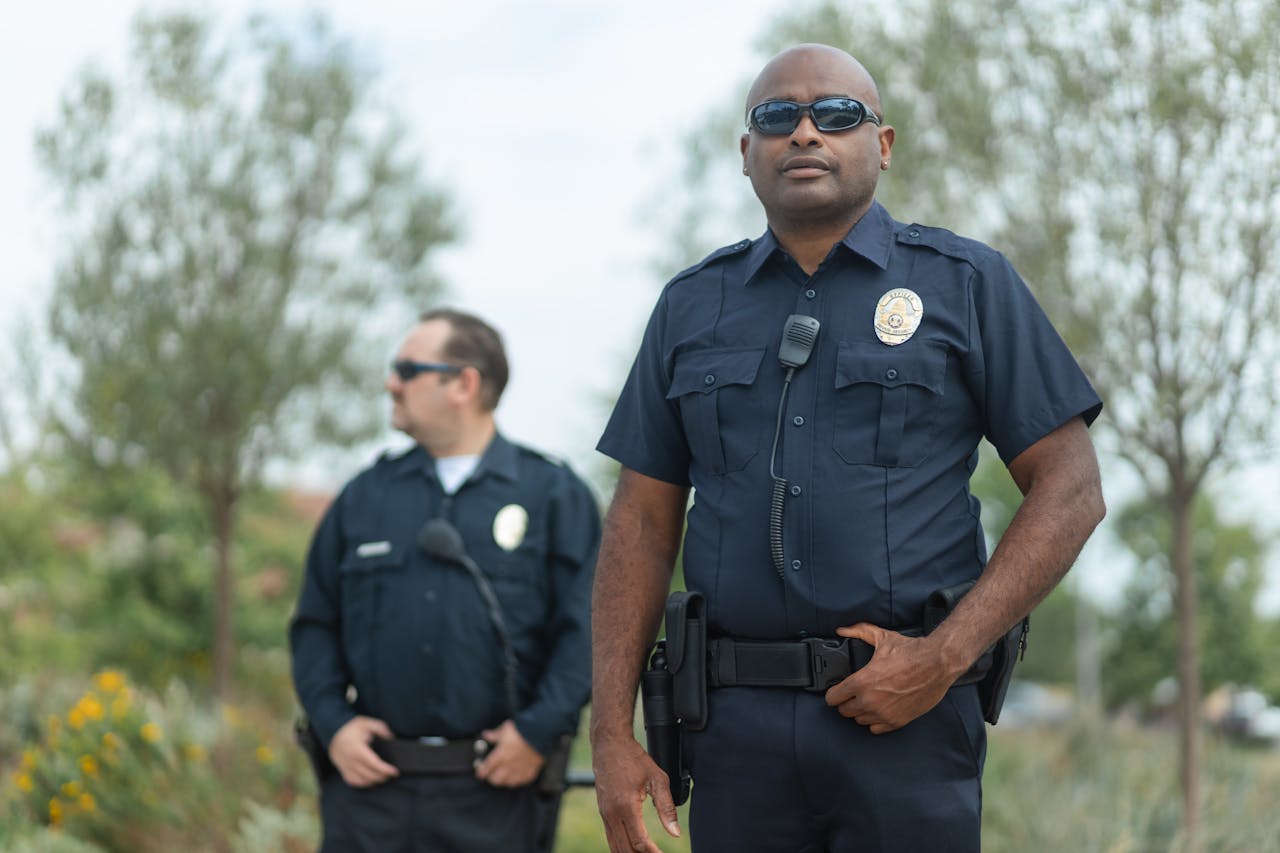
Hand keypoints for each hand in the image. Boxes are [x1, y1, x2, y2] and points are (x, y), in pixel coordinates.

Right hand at [328, 716, 399, 786]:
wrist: (332, 733)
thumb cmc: (351, 728)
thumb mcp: (366, 722)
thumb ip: (380, 728)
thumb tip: (390, 736)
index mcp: (357, 749)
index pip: (374, 763)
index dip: (385, 769)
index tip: (395, 771)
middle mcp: (350, 760)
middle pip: (369, 774)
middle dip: (382, 776)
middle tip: (392, 774)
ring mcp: (345, 767)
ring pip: (362, 780)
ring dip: (374, 781)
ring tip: (384, 777)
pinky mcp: (343, 770)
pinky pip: (353, 782)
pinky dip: (363, 783)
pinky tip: (371, 780)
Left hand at [475, 720, 544, 787]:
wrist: (541, 733)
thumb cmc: (523, 730)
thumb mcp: (506, 728)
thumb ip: (495, 734)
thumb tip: (486, 735)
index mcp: (500, 754)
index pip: (486, 768)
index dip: (480, 771)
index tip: (479, 772)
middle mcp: (508, 765)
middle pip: (495, 779)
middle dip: (490, 777)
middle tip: (489, 774)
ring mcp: (520, 770)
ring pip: (507, 782)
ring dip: (502, 781)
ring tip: (501, 777)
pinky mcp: (530, 771)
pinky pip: (521, 781)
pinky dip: (516, 781)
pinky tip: (514, 778)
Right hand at [592, 734, 679, 852]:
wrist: (609, 744)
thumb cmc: (633, 758)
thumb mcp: (657, 778)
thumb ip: (667, 807)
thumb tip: (675, 832)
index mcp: (626, 806)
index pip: (639, 841)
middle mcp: (612, 813)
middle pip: (626, 849)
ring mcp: (604, 814)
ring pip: (615, 847)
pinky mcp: (602, 812)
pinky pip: (611, 837)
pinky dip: (622, 847)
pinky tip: (633, 849)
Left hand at [824, 623, 955, 733]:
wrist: (938, 664)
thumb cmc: (912, 652)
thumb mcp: (882, 637)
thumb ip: (858, 631)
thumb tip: (842, 630)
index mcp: (862, 682)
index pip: (833, 698)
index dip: (833, 693)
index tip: (837, 690)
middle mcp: (870, 701)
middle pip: (844, 711)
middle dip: (846, 702)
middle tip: (852, 694)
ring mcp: (884, 714)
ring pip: (859, 720)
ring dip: (860, 711)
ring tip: (867, 700)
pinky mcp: (897, 721)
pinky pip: (876, 729)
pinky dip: (875, 721)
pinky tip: (879, 710)